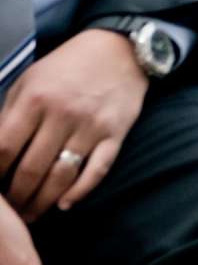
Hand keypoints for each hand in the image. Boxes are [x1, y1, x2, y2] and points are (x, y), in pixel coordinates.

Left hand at [0, 30, 148, 219]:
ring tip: (31, 214)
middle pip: (31, 168)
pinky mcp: (116, 134)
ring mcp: (91, 126)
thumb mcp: (30, 80)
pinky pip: (97, 170)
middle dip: (16, 196)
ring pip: (61, 175)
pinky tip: (65, 204)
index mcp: (35, 99)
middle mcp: (63, 114)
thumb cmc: (67, 66)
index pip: (5, 148)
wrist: (119, 50)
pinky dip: (80, 191)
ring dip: (42, 201)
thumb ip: (10, 113)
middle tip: (10, 210)